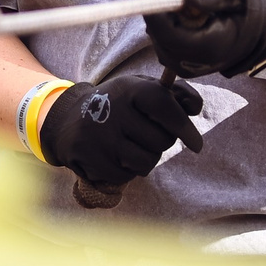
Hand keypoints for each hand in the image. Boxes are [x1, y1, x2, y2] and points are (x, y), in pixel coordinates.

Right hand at [38, 75, 204, 190]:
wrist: (68, 119)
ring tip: (132, 147)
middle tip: (145, 135)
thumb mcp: (140, 89)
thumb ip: (173, 94)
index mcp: (129, 88)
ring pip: (147, 162)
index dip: (184, 126)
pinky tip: (116, 157)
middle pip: (162, 141)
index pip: (164, 105)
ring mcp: (100, 136)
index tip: (196, 145)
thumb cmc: (117, 104)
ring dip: (146, 159)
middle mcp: (113, 110)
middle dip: (162, 142)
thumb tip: (195, 107)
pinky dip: (127, 171)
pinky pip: (126, 176)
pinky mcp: (90, 158)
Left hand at [137, 0, 265, 77]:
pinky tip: (183, 15)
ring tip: (186, 4)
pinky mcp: (178, 65)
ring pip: (156, 36)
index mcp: (210, 48)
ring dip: (163, 14)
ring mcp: (184, 67)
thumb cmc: (247, 7)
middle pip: (158, 33)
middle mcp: (193, 64)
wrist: (257, 32)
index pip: (167, 31)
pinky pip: (160, 40)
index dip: (152, 5)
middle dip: (159, 6)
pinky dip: (166, 23)